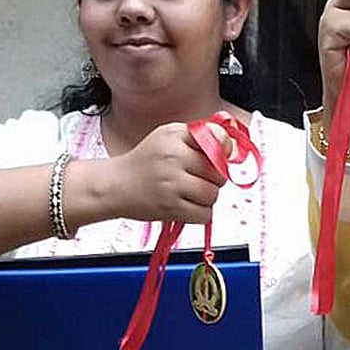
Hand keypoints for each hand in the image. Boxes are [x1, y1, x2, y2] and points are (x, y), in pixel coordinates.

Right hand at [104, 122, 232, 223]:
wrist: (115, 186)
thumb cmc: (147, 162)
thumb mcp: (170, 137)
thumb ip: (202, 136)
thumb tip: (235, 147)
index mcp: (175, 135)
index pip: (218, 139)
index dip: (225, 150)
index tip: (220, 155)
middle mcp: (173, 157)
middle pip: (219, 171)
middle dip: (214, 177)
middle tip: (196, 177)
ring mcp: (171, 183)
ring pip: (214, 194)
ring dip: (206, 197)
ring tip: (188, 192)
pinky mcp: (170, 207)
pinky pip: (205, 214)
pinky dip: (199, 213)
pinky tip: (185, 204)